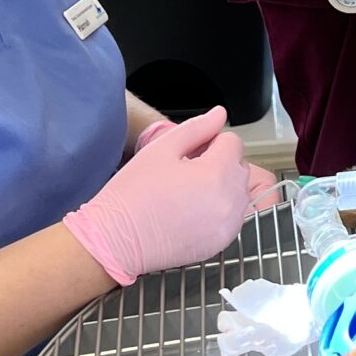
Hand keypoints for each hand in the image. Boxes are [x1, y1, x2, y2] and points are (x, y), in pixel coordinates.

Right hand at [65, 107, 255, 285]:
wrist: (116, 240)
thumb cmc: (133, 193)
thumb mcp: (161, 149)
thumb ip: (197, 128)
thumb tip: (220, 114)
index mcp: (216, 172)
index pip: (233, 142)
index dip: (211, 141)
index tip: (190, 152)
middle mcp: (230, 200)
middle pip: (239, 166)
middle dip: (219, 162)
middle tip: (186, 171)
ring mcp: (229, 224)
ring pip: (239, 191)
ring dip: (222, 186)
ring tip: (188, 192)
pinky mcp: (222, 242)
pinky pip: (234, 216)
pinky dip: (220, 209)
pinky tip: (192, 212)